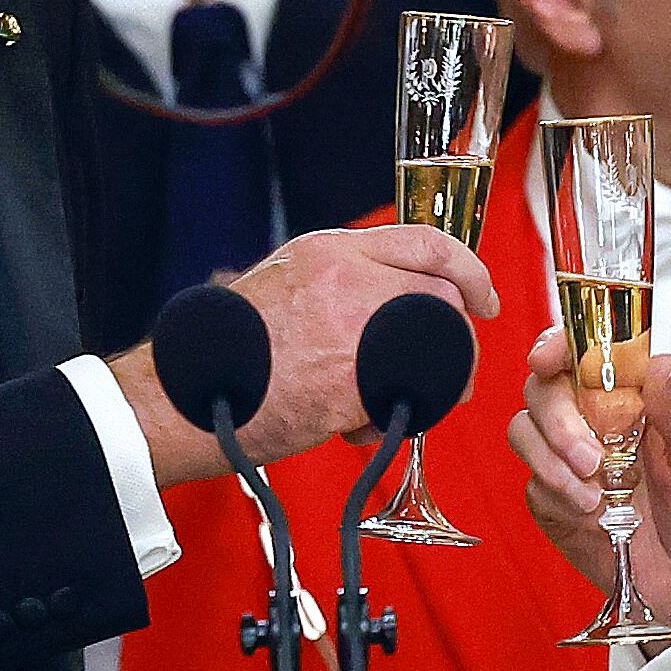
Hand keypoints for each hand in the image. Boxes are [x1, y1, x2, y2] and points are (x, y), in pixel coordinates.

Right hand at [116, 226, 497, 485]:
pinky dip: (391, 419)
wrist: (187, 392)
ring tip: (400, 404)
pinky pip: (402, 397)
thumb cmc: (229, 350)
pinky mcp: (349, 379)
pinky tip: (359, 429)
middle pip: (442, 297)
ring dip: (433, 383)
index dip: (469, 270)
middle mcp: (346, 277)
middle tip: (450, 370)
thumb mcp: (285, 285)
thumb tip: (391, 303)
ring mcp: (351, 325)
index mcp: (330, 251)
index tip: (483, 299)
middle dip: (456, 339)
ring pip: (433, 348)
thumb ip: (340, 283)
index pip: (426, 242)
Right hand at [508, 329, 670, 629]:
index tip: (548, 358)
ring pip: (525, 431)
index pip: (584, 353)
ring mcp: (570, 461)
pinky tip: (591, 513)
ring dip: (551, 458)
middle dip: (557, 419)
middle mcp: (595, 421)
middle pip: (543, 389)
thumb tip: (660, 361)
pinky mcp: (555, 500)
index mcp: (634, 398)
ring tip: (595, 495)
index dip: (557, 346)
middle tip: (592, 458)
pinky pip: (533, 482)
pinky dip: (556, 493)